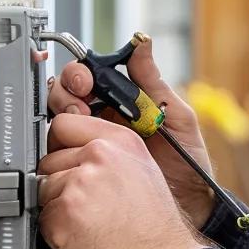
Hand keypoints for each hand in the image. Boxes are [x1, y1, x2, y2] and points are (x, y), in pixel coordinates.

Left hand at [38, 114, 205, 248]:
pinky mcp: (64, 214)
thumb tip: (75, 153)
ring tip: (89, 222)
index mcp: (121, 141)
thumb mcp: (143, 172)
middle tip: (88, 203)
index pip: (64, 123)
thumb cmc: (156, 228)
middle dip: (59, 181)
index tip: (65, 159)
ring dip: (58, 208)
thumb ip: (109, 156)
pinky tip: (82, 236)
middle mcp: (100, 156)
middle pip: (49, 159)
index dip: (61, 145)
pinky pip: (42, 218)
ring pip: (43, 189)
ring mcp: (80, 184)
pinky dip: (55, 231)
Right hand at [47, 35, 214, 228]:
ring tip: (77, 125)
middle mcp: (103, 120)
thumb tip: (141, 44)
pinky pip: (63, 152)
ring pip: (59, 121)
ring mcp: (92, 144)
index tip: (86, 83)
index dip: (81, 75)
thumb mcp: (177, 117)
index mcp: (124, 102)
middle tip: (79, 106)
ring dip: (61, 117)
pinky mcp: (85, 168)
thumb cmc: (188, 162)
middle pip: (67, 95)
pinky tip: (70, 148)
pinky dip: (59, 145)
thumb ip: (154, 83)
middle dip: (66, 94)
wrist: (189, 205)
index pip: (90, 77)